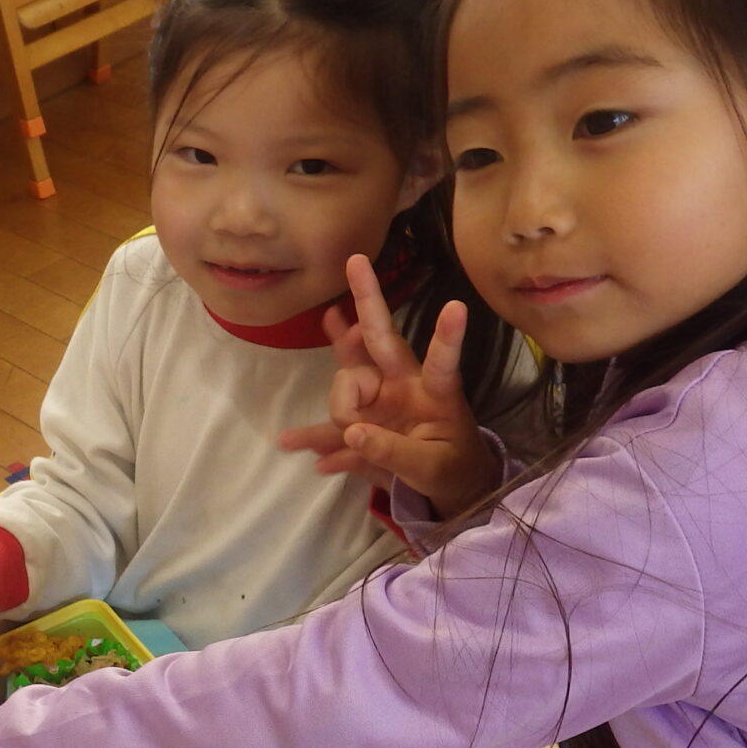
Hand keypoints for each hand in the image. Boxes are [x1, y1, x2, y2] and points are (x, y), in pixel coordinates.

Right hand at [278, 254, 498, 516]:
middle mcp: (403, 384)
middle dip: (368, 301)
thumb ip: (394, 452)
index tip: (456, 307)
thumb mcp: (431, 469)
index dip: (447, 337)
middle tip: (356, 262)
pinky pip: (327, 426)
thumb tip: (353, 431)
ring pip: (345, 383)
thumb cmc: (451, 467)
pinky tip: (289, 441)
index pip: (442, 362)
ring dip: (339, 408)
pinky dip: (312, 437)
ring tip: (350, 442)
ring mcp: (377, 398)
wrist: (445, 485)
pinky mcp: (359, 421)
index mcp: (435, 393)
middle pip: (380, 338)